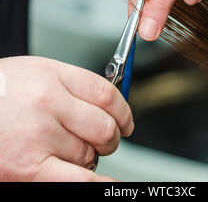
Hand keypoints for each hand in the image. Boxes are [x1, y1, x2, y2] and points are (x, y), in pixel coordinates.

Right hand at [0, 56, 133, 181]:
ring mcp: (38, 137)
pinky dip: (98, 185)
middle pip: (104, 126)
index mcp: (49, 75)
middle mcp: (47, 103)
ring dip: (89, 158)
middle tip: (103, 140)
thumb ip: (69, 85)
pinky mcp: (29, 170)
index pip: (105, 93)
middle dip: (110, 137)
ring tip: (66, 152)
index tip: (126, 120)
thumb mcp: (32, 73)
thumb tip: (107, 104)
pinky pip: (79, 182)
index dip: (124, 110)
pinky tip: (102, 184)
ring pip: (89, 154)